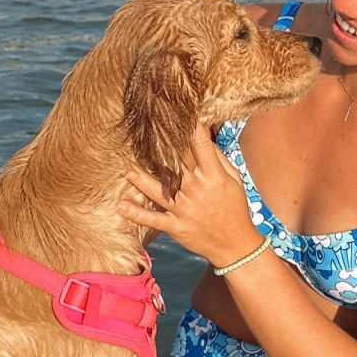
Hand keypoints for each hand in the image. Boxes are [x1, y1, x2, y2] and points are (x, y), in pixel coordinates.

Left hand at [119, 127, 262, 266]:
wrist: (235, 245)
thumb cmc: (235, 208)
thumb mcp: (234, 180)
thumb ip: (219, 159)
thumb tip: (204, 138)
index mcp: (212, 176)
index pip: (200, 145)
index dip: (190, 127)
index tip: (178, 111)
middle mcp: (195, 189)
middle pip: (173, 163)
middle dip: (158, 146)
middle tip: (140, 130)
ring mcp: (183, 208)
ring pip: (157, 189)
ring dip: (138, 177)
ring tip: (123, 165)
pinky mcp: (175, 226)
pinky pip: (153, 219)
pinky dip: (137, 214)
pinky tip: (121, 206)